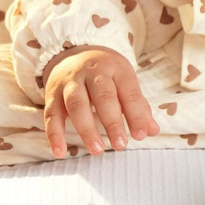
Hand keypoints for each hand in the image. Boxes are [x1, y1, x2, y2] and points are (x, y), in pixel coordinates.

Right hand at [41, 46, 158, 155]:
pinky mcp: (52, 93)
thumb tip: (152, 131)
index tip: (141, 136)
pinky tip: (59, 152)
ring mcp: (70, 82)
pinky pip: (51, 114)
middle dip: (112, 122)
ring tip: (97, 150)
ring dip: (86, 129)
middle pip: (103, 96)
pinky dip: (54, 135)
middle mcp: (92, 72)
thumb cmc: (106, 74)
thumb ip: (138, 106)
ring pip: (76, 104)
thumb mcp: (125, 82)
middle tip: (121, 145)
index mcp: (115, 68)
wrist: (73, 52)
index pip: (128, 92)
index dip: (136, 115)